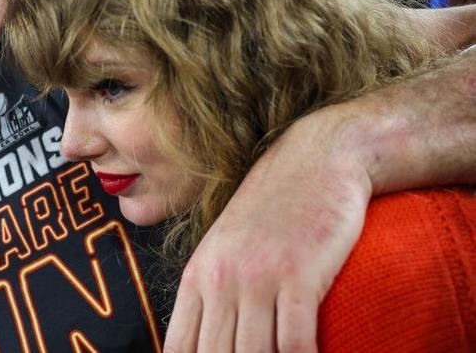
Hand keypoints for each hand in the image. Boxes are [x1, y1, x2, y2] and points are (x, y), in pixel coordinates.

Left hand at [163, 110, 372, 352]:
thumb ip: (211, 290)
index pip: (179, 348)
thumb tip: (201, 338)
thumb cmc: (272, 209)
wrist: (314, 159)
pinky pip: (295, 340)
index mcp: (198, 276)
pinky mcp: (299, 274)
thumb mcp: (226, 246)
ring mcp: (258, 276)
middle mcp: (221, 279)